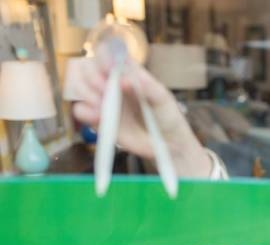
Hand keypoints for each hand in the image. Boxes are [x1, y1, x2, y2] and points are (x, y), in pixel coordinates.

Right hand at [71, 44, 209, 175]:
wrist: (167, 144)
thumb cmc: (167, 116)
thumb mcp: (163, 98)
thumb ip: (147, 87)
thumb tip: (124, 80)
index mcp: (127, 72)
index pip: (107, 52)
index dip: (104, 57)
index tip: (111, 69)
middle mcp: (111, 83)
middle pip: (87, 66)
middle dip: (93, 77)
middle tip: (107, 90)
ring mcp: (103, 100)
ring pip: (78, 86)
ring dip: (86, 93)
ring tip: (104, 106)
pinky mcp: (98, 119)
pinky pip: (80, 111)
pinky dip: (85, 112)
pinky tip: (100, 118)